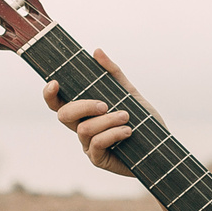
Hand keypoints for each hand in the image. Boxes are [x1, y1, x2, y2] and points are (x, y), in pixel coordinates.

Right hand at [43, 48, 154, 177]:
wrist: (161, 146)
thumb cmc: (143, 120)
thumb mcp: (129, 92)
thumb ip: (113, 73)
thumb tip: (97, 51)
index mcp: (85, 111)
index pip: (58, 103)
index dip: (50, 94)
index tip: (55, 82)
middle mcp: (82, 127)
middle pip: (64, 115)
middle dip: (83, 106)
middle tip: (105, 105)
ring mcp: (88, 144)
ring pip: (83, 129)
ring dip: (107, 120)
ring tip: (126, 117)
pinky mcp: (98, 159)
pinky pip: (96, 144)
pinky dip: (113, 134)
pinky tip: (128, 131)